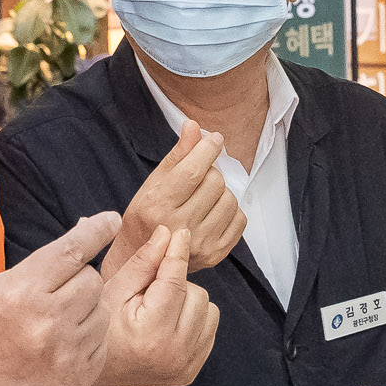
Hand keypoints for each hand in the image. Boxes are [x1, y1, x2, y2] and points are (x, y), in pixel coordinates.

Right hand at [0, 212, 115, 385]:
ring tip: (56, 322)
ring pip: (102, 313)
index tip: (110, 221)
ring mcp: (63, 357)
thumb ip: (45, 263)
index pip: (72, 252)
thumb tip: (88, 229)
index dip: (96, 232)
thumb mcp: (0, 285)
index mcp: (22, 293)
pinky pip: (100, 345)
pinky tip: (62, 345)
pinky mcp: (74, 382)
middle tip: (57, 292)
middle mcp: (46, 324)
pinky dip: (87, 340)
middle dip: (79, 280)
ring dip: (86, 311)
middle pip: (92, 281)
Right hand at [95, 226, 218, 385]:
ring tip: (159, 308)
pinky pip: (209, 329)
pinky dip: (194, 319)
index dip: (178, 253)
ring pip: (208, 310)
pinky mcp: (191, 371)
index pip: (175, 282)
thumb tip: (167, 234)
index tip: (180, 233)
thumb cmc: (100, 327)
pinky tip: (168, 323)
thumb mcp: (113, 290)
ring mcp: (185, 365)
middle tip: (150, 293)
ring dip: (188, 301)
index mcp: (152, 333)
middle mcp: (174, 353)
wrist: (96, 373)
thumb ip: (142, 262)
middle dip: (176, 285)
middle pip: (197, 294)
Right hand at [106, 119, 245, 275]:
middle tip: (200, 177)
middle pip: (215, 182)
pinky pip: (240, 220)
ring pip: (230, 199)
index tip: (215, 139)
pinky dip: (231, 210)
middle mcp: (179, 227)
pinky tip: (214, 211)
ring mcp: (199, 244)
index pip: (193, 171)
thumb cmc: (146, 217)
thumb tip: (193, 125)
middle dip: (211, 172)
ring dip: (222, 191)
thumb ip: (177, 155)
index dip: (207, 150)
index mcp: (158, 206)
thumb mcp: (153, 183)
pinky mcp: (215, 255)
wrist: (146, 260)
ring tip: (205, 196)